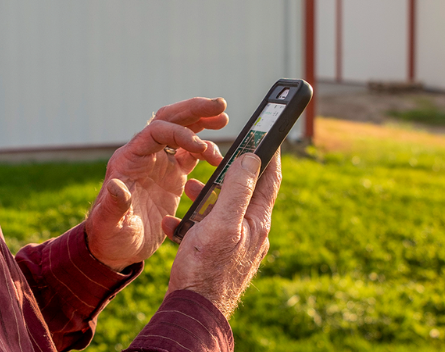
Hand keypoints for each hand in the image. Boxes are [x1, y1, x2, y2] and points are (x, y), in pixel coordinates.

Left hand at [84, 97, 227, 270]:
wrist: (115, 248)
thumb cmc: (108, 236)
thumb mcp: (109, 223)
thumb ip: (114, 205)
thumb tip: (117, 186)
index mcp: (130, 159)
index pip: (156, 131)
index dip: (180, 133)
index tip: (201, 147)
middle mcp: (144, 155)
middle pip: (169, 121)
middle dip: (194, 110)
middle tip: (220, 106)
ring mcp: (159, 164)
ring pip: (181, 132)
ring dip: (201, 123)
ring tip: (223, 120)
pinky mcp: (171, 177)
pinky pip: (189, 154)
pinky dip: (205, 149)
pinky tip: (219, 155)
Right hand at [164, 152, 280, 316]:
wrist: (194, 311)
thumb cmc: (206, 269)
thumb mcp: (221, 223)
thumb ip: (237, 190)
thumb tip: (252, 158)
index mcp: (256, 221)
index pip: (269, 178)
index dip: (268, 153)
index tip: (266, 133)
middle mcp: (252, 232)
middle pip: (245, 193)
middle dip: (229, 174)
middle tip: (216, 158)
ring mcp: (237, 246)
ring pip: (224, 211)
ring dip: (207, 197)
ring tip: (189, 188)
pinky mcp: (222, 256)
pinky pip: (210, 230)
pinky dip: (193, 221)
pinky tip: (174, 222)